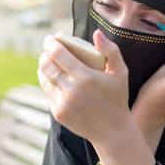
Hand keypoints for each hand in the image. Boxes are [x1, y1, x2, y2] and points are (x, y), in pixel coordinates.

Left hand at [38, 29, 129, 143]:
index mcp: (85, 77)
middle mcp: (71, 90)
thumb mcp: (120, 72)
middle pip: (46, 65)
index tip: (50, 38)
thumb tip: (96, 33)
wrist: (112, 131)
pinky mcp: (58, 113)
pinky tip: (56, 79)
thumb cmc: (117, 97)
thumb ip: (111, 50)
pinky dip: (49, 83)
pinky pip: (48, 93)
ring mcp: (63, 103)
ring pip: (43, 79)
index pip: (58, 54)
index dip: (51, 43)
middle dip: (45, 54)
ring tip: (50, 62)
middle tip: (50, 50)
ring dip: (44, 67)